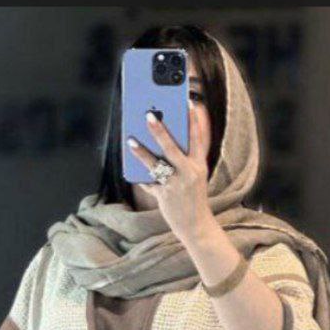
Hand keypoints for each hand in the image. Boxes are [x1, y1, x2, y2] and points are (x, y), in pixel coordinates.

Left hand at [126, 106, 213, 245]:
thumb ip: (184, 161)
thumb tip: (162, 144)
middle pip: (172, 148)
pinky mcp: (165, 197)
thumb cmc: (193, 198)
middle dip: (159, 131)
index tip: (188, 103)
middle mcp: (189, 174)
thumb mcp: (195, 177)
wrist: (196, 226)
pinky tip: (132, 168)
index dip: (193, 120)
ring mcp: (176, 185)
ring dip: (141, 152)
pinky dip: (141, 176)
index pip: (197, 139)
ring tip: (130, 140)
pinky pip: (149, 183)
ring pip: (156, 165)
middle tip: (148, 115)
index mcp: (199, 166)